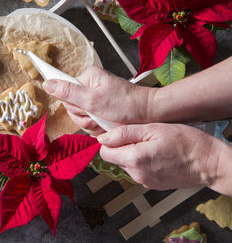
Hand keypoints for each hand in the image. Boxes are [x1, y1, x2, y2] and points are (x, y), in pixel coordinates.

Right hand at [43, 67, 155, 134]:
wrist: (150, 115)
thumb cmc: (126, 104)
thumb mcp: (94, 100)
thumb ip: (68, 92)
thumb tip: (47, 83)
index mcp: (87, 78)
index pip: (65, 93)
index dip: (74, 105)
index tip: (87, 107)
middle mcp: (89, 88)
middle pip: (72, 108)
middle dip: (85, 118)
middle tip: (100, 116)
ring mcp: (95, 100)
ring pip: (81, 118)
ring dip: (92, 124)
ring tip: (107, 121)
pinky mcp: (101, 111)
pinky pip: (90, 123)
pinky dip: (98, 127)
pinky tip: (108, 125)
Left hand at [97, 123, 220, 189]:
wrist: (210, 163)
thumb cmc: (186, 142)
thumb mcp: (153, 128)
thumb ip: (124, 133)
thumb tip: (103, 138)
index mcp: (134, 159)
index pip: (104, 153)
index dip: (110, 141)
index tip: (122, 134)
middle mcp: (137, 174)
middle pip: (116, 159)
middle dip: (123, 147)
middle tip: (143, 137)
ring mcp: (145, 182)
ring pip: (127, 165)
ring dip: (134, 155)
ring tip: (153, 146)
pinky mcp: (153, 185)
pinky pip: (139, 172)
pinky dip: (143, 163)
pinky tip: (158, 155)